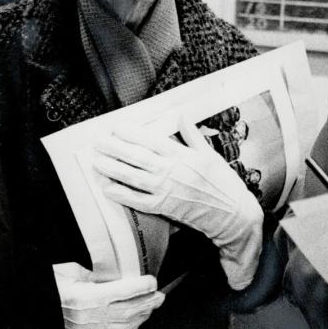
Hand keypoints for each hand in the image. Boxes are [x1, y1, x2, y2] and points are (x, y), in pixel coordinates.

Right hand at [53, 262, 164, 328]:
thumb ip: (94, 276)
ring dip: (142, 317)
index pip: (124, 291)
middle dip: (148, 303)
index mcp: (88, 296)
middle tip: (160, 296)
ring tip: (151, 308)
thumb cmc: (48, 289)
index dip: (142, 286)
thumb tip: (112, 277)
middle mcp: (92, 316)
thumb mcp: (71, 272)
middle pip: (130, 310)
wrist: (31, 311)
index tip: (152, 281)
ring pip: (126, 327)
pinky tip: (134, 325)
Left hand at [95, 121, 263, 289]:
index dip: (131, 133)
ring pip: (133, 177)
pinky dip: (121, 194)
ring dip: (112, 168)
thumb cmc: (222, 182)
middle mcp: (171, 172)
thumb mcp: (209, 153)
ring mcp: (166, 191)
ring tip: (96, 161)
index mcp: (182, 155)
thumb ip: (191, 134)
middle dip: (115, 148)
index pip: (151, 140)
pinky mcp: (164, 207)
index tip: (116, 126)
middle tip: (98, 141)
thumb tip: (180, 115)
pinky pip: (138, 200)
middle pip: (137, 157)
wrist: (231, 213)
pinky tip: (107, 187)